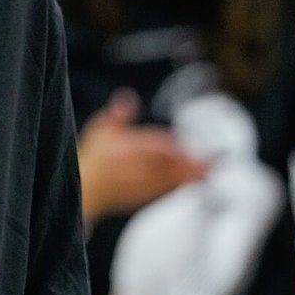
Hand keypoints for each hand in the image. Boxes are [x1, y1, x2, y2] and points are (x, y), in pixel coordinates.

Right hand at [78, 89, 206, 223]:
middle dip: (186, 163)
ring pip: (167, 179)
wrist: (85, 189)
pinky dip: (179, 185)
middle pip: (164, 165)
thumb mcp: (100, 130)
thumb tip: (127, 98)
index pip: (149, 147)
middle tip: (209, 161)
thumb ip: (117, 116)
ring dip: (187, 176)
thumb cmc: (94, 158)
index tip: (183, 143)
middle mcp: (133, 169)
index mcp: (123, 150)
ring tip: (206, 171)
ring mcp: (140, 185)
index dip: (168, 146)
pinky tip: (191, 181)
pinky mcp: (144, 196)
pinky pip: (164, 190)